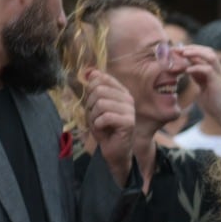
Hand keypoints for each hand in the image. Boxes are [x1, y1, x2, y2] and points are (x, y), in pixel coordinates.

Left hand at [83, 68, 135, 182]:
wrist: (114, 150)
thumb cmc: (105, 128)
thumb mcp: (95, 106)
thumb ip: (94, 90)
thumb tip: (91, 72)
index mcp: (121, 92)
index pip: (103, 79)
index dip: (91, 89)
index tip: (92, 103)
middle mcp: (128, 98)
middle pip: (99, 90)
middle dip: (90, 105)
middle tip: (95, 116)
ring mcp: (130, 110)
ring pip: (101, 104)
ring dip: (93, 116)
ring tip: (98, 124)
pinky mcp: (128, 122)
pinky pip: (105, 117)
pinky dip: (98, 124)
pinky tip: (102, 129)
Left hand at [178, 45, 220, 129]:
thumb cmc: (216, 107)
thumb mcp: (203, 90)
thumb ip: (198, 79)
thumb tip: (188, 70)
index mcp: (216, 73)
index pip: (205, 56)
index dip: (192, 52)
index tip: (178, 51)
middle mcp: (220, 71)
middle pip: (208, 51)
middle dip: (193, 48)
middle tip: (178, 49)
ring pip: (210, 56)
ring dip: (196, 52)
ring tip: (183, 53)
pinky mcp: (219, 82)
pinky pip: (208, 69)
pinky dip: (196, 67)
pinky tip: (186, 70)